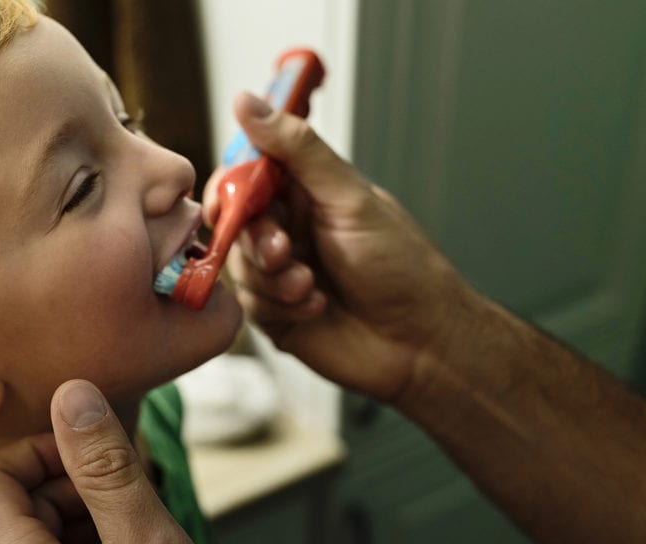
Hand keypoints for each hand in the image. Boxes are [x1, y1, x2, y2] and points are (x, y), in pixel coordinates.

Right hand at [207, 92, 471, 401]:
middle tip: (285, 254)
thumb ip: (296, 150)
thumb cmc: (399, 264)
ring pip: (239, 268)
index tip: (225, 203)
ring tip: (311, 288)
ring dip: (274, 280)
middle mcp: (288, 230)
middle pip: (235, 224)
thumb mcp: (348, 197)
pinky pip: (251, 305)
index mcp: (304, 194)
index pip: (244, 176)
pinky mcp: (276, 314)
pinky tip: (317, 309)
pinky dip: (282, 307)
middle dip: (257, 242)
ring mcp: (280, 273)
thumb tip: (248, 101)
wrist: (420, 340)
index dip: (228, 189)